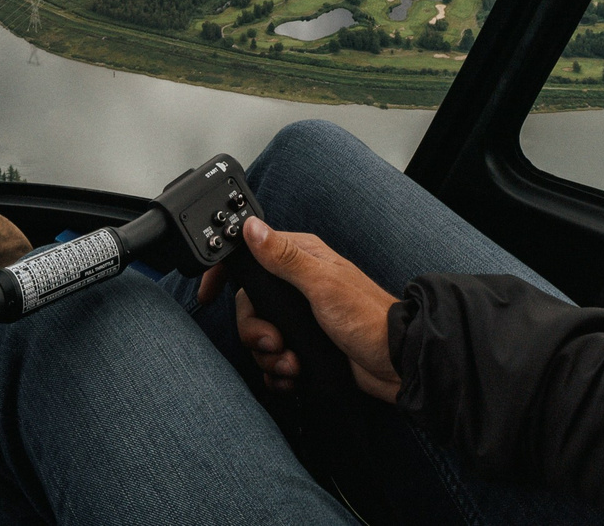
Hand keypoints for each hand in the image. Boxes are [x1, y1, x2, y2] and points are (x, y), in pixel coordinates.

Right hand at [197, 217, 400, 402]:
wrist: (396, 365)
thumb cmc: (368, 318)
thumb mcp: (322, 284)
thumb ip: (284, 257)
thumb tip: (252, 227)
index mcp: (300, 260)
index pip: (250, 257)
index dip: (225, 274)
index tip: (208, 293)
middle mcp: (297, 286)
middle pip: (249, 306)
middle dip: (255, 331)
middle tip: (275, 343)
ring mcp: (300, 318)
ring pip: (260, 337)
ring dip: (270, 358)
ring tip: (293, 364)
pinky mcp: (305, 346)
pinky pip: (273, 361)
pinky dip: (279, 373)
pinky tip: (295, 376)